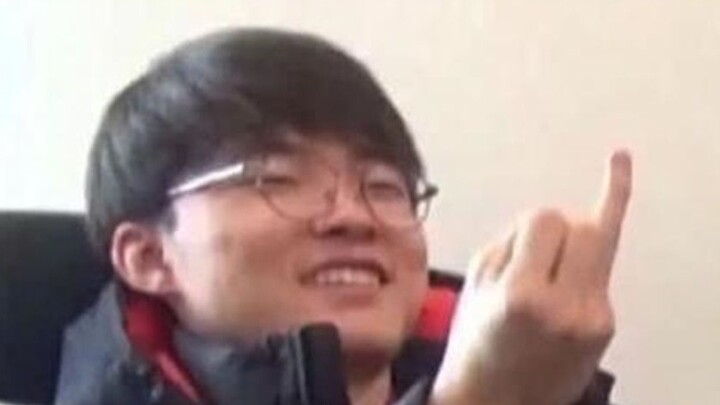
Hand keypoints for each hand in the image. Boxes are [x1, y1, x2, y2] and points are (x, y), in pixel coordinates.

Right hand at [431, 150, 632, 404]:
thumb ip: (509, 244)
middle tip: (538, 252)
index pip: (543, 220)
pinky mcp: (606, 326)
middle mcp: (565, 306)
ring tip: (559, 255)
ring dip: (577, 237)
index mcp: (522, 295)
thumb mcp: (475, 285)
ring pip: (601, 240)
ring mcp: (592, 318)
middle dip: (558, 226)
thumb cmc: (475, 342)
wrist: (495, 400)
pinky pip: (600, 271)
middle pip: (581, 225)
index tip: (520, 242)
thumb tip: (542, 223)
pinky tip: (620, 166)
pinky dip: (596, 244)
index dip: (528, 226)